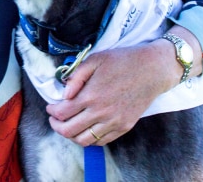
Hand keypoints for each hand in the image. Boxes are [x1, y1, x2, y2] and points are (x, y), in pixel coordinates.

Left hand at [45, 40, 176, 146]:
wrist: (152, 70)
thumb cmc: (123, 61)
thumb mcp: (95, 60)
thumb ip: (76, 77)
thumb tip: (63, 94)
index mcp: (91, 95)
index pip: (62, 112)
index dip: (51, 112)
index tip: (50, 107)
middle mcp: (101, 112)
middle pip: (69, 131)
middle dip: (56, 126)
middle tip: (54, 119)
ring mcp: (113, 122)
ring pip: (84, 140)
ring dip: (71, 136)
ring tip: (68, 126)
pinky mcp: (124, 127)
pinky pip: (101, 141)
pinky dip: (89, 139)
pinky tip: (86, 129)